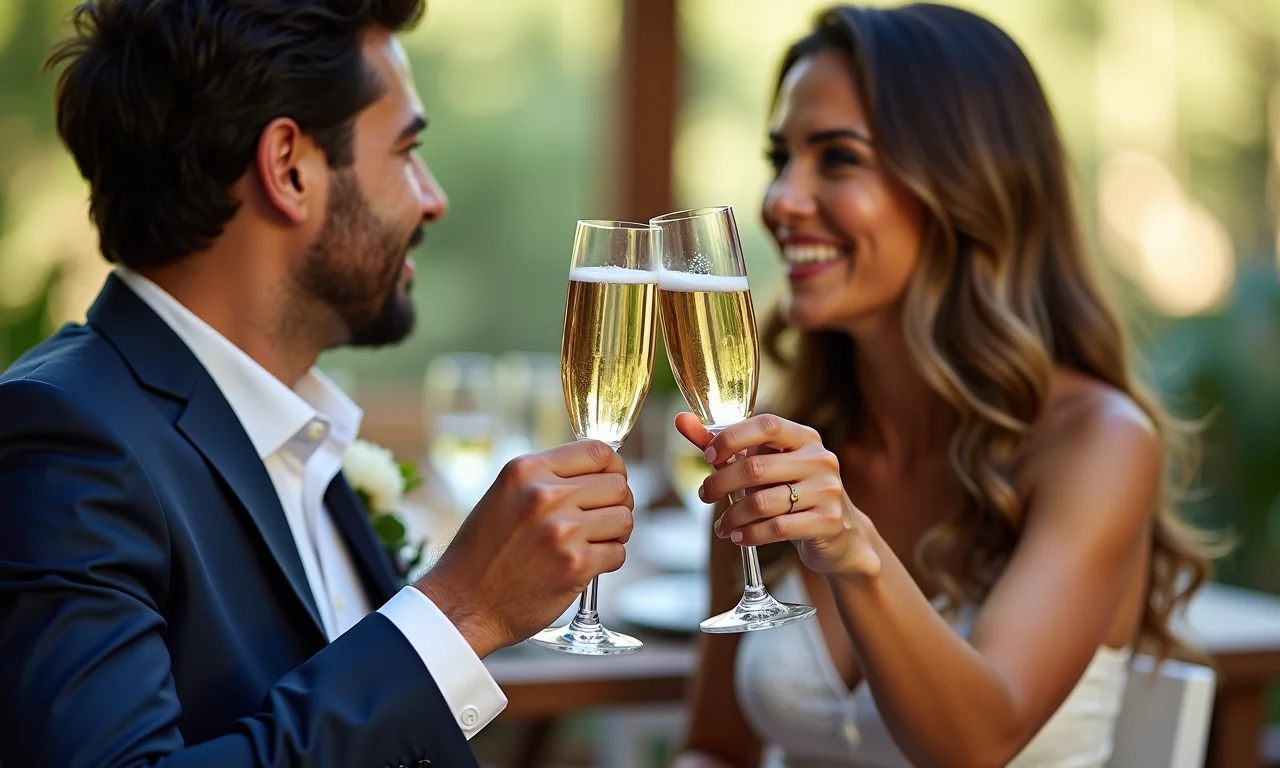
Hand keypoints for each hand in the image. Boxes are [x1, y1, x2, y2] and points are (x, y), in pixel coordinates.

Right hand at [415, 440, 633, 656]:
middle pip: (618, 485)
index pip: (597, 450)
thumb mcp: (506, 495)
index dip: (614, 467)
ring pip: (624, 519)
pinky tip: (584, 565)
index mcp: (526, 470)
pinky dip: (607, 560)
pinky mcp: (575, 566)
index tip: (610, 482)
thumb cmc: (485, 551)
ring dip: (615, 533)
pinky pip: (617, 553)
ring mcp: (562, 530)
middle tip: (603, 519)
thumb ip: (548, 478)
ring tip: (592, 542)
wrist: (463, 603)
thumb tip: (601, 471)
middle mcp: (544, 495)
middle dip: (618, 503)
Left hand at [676, 412, 879, 578]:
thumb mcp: (764, 466)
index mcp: (804, 437)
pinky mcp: (829, 521)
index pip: (766, 425)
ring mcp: (829, 490)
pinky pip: (778, 528)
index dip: (733, 438)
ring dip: (733, 516)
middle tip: (704, 495)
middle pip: (757, 468)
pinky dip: (751, 535)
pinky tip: (739, 537)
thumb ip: (725, 445)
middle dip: (721, 484)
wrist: (839, 535)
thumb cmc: (792, 493)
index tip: (708, 456)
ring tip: (721, 526)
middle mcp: (820, 459)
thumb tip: (681, 419)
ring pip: (764, 502)